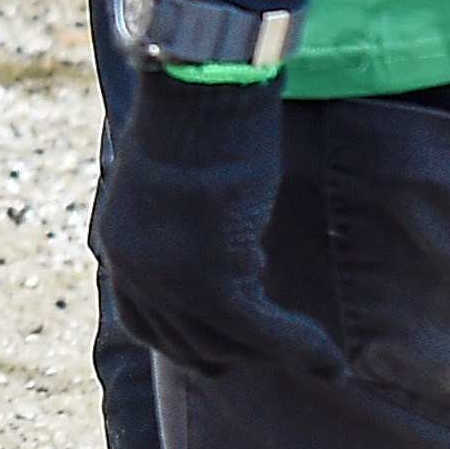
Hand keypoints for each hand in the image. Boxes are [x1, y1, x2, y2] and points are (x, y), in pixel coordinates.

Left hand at [91, 69, 345, 379]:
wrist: (200, 89)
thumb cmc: (197, 117)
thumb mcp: (179, 185)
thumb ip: (184, 227)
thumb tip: (223, 248)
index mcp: (119, 244)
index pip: (145, 323)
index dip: (190, 340)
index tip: (230, 346)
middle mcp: (132, 268)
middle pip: (184, 341)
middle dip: (234, 350)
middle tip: (277, 348)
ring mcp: (166, 279)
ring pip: (224, 343)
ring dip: (271, 351)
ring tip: (314, 352)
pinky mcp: (209, 280)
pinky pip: (259, 332)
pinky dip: (299, 348)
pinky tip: (331, 360)